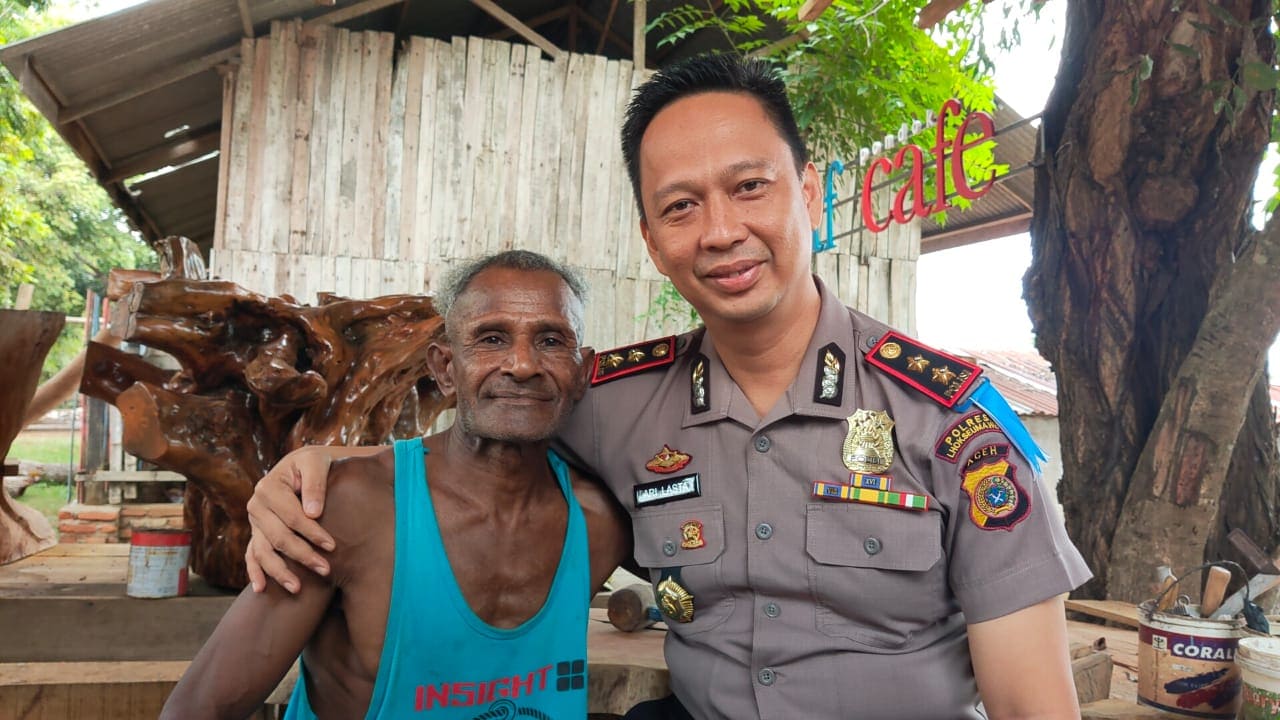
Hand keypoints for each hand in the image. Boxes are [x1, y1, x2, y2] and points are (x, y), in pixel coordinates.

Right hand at [245, 446, 337, 592]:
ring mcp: (254, 521)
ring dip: (279, 572)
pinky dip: (254, 572)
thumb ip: (315, 484)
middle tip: (325, 570)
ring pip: (263, 551)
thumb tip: (313, 513)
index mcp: (268, 487)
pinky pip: (251, 555)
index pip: (292, 516)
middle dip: (302, 555)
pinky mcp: (256, 532)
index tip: (332, 546)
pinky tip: (261, 589)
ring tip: (297, 588)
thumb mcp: (316, 463)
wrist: (301, 466)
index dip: (312, 532)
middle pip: (278, 537)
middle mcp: (256, 505)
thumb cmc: (313, 464)